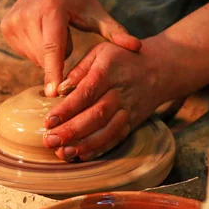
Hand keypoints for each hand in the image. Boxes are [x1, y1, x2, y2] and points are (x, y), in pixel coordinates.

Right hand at [0, 0, 140, 96]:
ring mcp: (13, 22)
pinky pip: (25, 54)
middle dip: (60, 58)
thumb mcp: (96, 12)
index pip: (53, 46)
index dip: (54, 71)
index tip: (54, 93)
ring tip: (55, 33)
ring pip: (34, 58)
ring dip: (48, 56)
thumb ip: (115, 31)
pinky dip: (36, 51)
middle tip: (68, 37)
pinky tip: (42, 34)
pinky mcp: (5, 28)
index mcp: (51, 9)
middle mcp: (27, 14)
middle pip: (45, 57)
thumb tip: (137, 47)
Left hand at [42, 37, 168, 160]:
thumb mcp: (100, 52)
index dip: (67, 108)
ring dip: (84, 145)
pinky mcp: (133, 122)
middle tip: (49, 141)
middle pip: (97, 115)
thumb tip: (59, 88)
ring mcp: (128, 110)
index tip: (48, 120)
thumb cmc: (121, 58)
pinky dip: (99, 149)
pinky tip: (81, 156)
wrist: (159, 69)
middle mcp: (120, 92)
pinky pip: (116, 138)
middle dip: (72, 131)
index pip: (86, 92)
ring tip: (62, 153)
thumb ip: (79, 69)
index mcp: (108, 71)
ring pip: (108, 131)